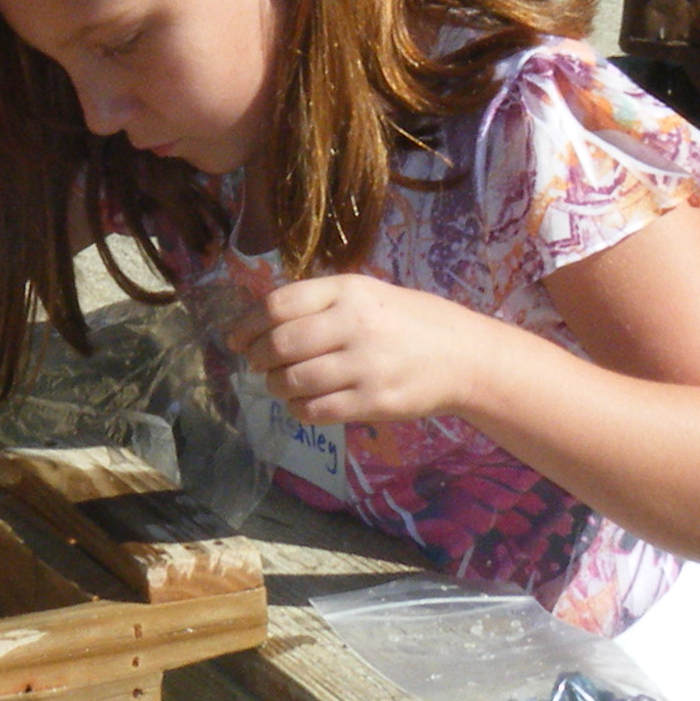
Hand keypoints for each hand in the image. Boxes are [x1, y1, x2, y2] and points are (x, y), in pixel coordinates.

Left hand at [225, 273, 486, 425]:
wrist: (463, 355)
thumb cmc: (407, 321)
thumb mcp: (367, 293)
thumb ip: (319, 303)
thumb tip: (258, 322)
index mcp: (349, 290)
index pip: (279, 305)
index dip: (248, 324)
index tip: (236, 338)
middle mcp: (355, 323)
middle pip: (280, 344)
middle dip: (257, 358)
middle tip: (256, 364)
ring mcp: (365, 365)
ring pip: (293, 381)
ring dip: (276, 386)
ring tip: (280, 384)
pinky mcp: (373, 401)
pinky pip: (315, 410)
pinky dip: (297, 409)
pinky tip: (302, 402)